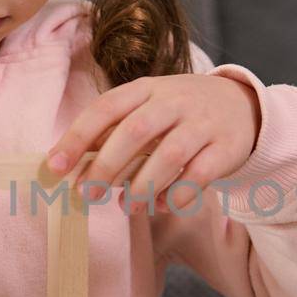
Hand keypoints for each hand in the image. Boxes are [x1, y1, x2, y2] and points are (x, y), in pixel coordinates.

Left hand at [45, 74, 260, 213]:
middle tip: (86, 196)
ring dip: (141, 187)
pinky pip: (199, 176)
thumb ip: (111, 134)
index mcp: (145, 88)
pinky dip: (177, 196)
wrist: (241, 105)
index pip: (105, 108)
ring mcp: (202, 123)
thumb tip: (68, 167)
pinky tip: (162, 206)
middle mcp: (173, 101)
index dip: (77, 138)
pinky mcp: (226, 148)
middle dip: (105, 166)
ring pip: (169, 156)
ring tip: (125, 208)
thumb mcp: (145, 110)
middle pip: (134, 131)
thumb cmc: (178, 114)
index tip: (54, 167)